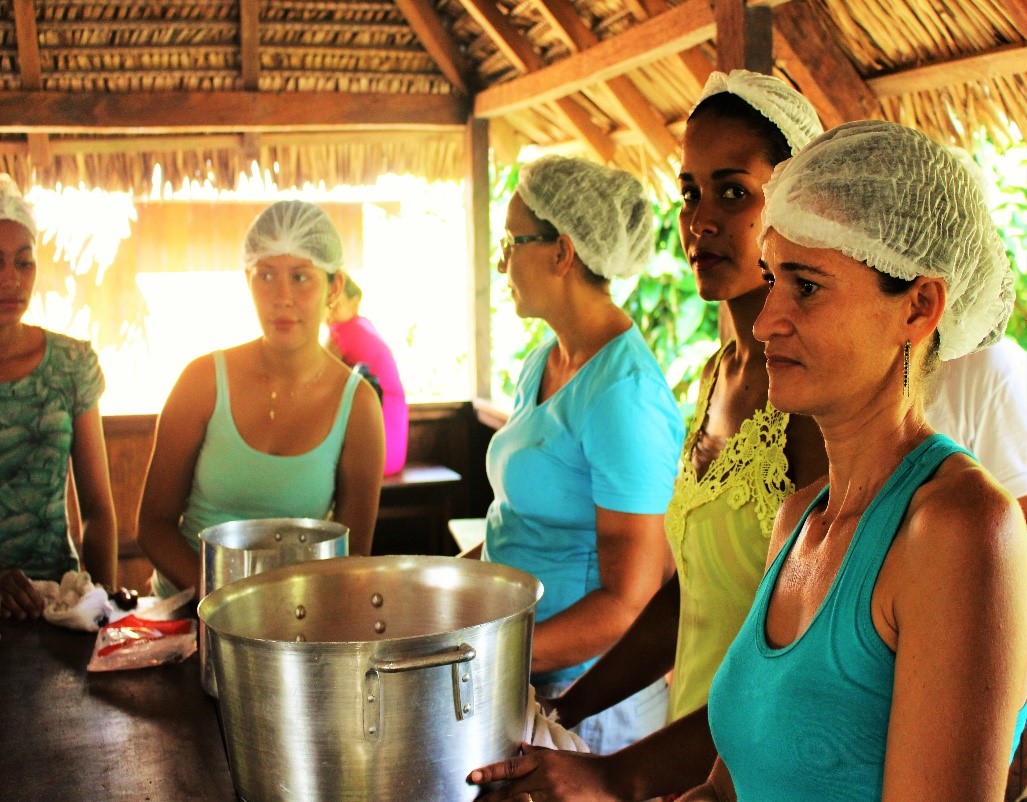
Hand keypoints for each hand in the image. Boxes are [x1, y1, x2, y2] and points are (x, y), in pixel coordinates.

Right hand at [0, 569, 45, 619]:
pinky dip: (3, 611)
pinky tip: (9, 615)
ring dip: (17, 610)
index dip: (35, 598)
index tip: (42, 606)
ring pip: (9, 601)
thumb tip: (44, 602)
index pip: (27, 586)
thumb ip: (30, 589)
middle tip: (35, 615)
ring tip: (23, 616)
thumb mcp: (19, 580)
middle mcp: (6, 580)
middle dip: (29, 606)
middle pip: (19, 594)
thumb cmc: (11, 583)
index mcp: (15, 574)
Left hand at [468, 743, 622, 801]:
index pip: (510, 767)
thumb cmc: (588, 767)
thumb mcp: (562, 755)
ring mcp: (552, 796)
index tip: (473, 776)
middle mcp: (545, 778)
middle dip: (491, 799)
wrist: (613, 780)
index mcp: (544, 761)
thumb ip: (539, 752)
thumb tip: (520, 748)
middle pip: (511, 791)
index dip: (490, 772)